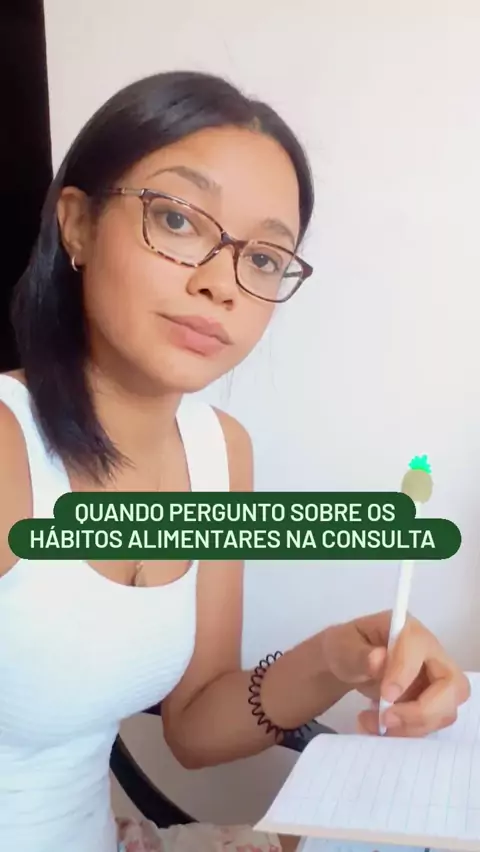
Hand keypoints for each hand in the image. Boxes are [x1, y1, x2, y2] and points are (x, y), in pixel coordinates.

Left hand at [322, 610, 469, 736]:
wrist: (347, 665)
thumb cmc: (347, 648)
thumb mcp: (342, 646)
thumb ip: (358, 654)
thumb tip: (379, 660)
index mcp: (409, 630)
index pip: (420, 647)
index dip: (406, 672)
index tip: (386, 695)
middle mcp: (431, 654)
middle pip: (453, 685)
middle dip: (423, 710)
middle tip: (387, 719)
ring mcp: (435, 681)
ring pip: (445, 711)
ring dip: (410, 726)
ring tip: (372, 723)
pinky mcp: (430, 704)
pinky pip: (430, 725)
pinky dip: (405, 732)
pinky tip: (377, 727)